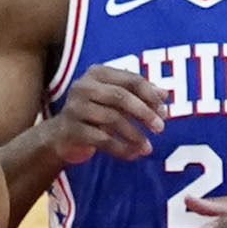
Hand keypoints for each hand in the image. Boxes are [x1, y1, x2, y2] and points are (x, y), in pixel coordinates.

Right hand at [43, 60, 172, 165]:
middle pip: (121, 96)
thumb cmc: (94, 113)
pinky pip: (102, 139)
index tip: (164, 111)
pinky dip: (121, 148)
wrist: (61, 136)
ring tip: (148, 147)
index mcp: (97, 73)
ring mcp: (76, 107)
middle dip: (144, 113)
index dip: (150, 95)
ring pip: (112, 119)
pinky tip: (133, 154)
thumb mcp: (115, 99)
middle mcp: (84, 86)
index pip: (130, 79)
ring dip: (134, 135)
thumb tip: (165, 93)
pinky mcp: (72, 129)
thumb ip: (138, 93)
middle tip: (160, 128)